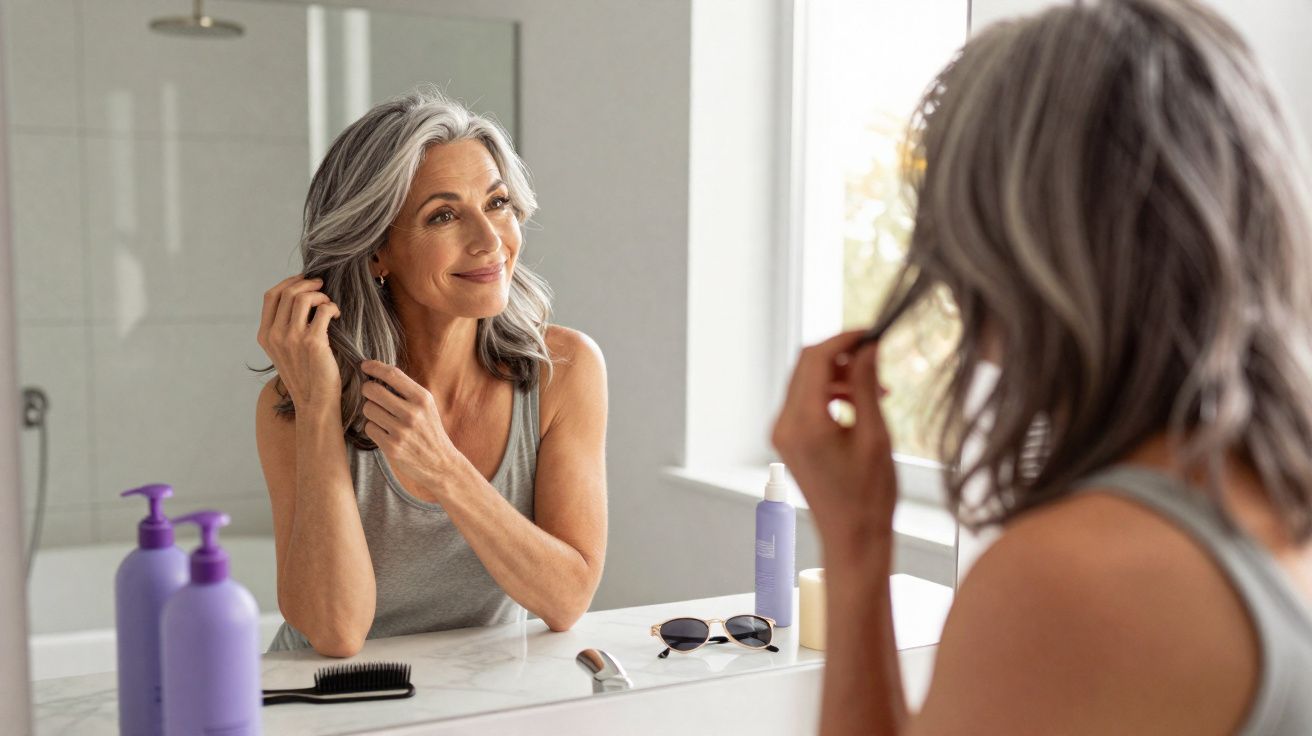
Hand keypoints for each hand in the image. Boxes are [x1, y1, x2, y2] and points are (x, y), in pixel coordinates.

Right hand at [257, 275, 341, 408]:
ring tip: (328, 305)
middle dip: (308, 284)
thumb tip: (300, 296)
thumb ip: (285, 327)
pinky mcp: (313, 342)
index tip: (304, 280)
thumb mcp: (284, 350)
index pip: (271, 296)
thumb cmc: (305, 374)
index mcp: (265, 335)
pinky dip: (332, 307)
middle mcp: (275, 335)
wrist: (315, 401)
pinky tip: (336, 315)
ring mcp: (292, 338)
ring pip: (304, 298)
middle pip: (288, 293)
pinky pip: (323, 310)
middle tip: (322, 287)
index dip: (289, 282)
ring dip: (320, 295)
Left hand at [359, 361, 459, 492]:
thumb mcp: (426, 406)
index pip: (392, 374)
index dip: (374, 367)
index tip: (365, 365)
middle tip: (371, 395)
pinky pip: (369, 428)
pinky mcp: (392, 447)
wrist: (440, 463)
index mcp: (422, 398)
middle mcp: (412, 413)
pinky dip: (373, 428)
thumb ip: (406, 390)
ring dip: (370, 411)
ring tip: (382, 417)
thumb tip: (378, 372)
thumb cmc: (429, 430)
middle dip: (367, 390)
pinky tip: (384, 432)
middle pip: (373, 390)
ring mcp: (401, 431)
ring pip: (368, 409)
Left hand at [771, 330, 897, 557]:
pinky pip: (805, 401)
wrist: (853, 538)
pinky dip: (830, 394)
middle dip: (841, 355)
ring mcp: (782, 433)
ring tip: (877, 388)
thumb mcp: (875, 435)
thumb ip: (867, 386)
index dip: (844, 340)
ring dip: (839, 375)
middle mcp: (785, 425)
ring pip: (806, 382)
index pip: (816, 359)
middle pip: (806, 365)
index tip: (871, 334)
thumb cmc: (869, 496)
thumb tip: (868, 347)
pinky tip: (860, 404)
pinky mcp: (788, 440)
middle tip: (876, 357)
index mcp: (805, 423)